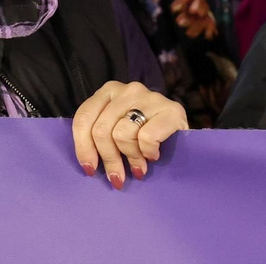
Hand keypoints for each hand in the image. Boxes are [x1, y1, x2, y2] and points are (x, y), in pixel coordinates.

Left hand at [72, 81, 187, 188]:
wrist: (182, 137)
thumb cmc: (143, 137)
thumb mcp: (116, 131)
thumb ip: (100, 137)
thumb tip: (87, 165)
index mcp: (108, 92)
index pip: (84, 118)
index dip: (83, 147)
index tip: (90, 169)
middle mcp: (128, 89)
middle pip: (101, 130)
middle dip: (108, 159)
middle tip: (118, 176)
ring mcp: (150, 97)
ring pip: (122, 134)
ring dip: (130, 158)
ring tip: (138, 166)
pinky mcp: (171, 109)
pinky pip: (146, 138)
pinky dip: (147, 153)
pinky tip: (153, 156)